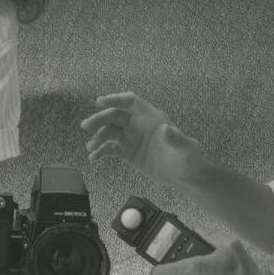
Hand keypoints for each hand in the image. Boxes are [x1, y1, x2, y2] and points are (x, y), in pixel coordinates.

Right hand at [81, 92, 200, 184]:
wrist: (183, 175)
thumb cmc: (187, 158)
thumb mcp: (184, 148)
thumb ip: (176, 138)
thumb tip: (166, 129)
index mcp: (151, 117)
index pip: (130, 102)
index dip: (115, 99)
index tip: (100, 102)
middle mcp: (138, 124)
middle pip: (115, 115)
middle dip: (100, 119)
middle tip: (86, 126)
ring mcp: (132, 137)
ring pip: (110, 131)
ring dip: (98, 137)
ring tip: (90, 147)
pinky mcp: (128, 151)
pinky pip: (110, 148)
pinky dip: (100, 152)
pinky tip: (93, 158)